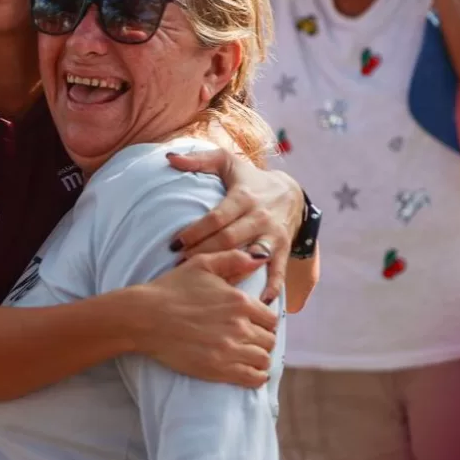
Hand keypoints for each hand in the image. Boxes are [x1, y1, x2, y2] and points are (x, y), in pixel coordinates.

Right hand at [136, 252, 276, 387]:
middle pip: (269, 339)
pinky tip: (250, 372)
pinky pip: (253, 378)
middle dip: (261, 339)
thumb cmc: (171, 289)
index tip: (253, 323)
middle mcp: (239, 326)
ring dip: (259, 357)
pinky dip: (256, 376)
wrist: (145, 317)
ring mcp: (230, 349)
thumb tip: (259, 257)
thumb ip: (234, 259)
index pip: (271, 318)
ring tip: (248, 355)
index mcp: (239, 301)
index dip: (263, 321)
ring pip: (264, 359)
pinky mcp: (219, 369)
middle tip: (248, 339)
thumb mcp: (202, 264)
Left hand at [167, 148, 302, 305]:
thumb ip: (198, 159)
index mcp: (243, 197)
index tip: (174, 244)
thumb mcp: (226, 162)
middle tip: (179, 266)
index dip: (195, 232)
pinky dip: (271, 287)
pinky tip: (259, 302)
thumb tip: (169, 157)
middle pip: (229, 240)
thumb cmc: (249, 178)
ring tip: (212, 287)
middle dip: (204, 254)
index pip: (217, 218)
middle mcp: (259, 216)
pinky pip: (278, 271)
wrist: (291, 191)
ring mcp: (273, 235)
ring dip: (232, 273)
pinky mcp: (284, 249)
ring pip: (251, 257)